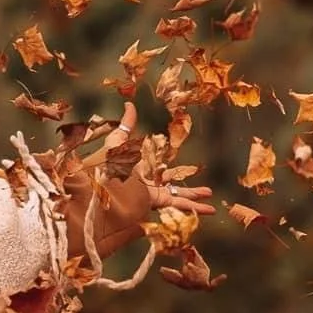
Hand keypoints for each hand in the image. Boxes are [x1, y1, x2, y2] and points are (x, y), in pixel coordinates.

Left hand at [87, 104, 216, 221]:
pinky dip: (193, 207)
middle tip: (204, 186)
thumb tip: (130, 104)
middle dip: (186, 184)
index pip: (154, 163)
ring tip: (210, 197)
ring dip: (195, 196)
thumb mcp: (115, 145)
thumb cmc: (105, 171)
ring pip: (178, 195)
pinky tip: (207, 209)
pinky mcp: (156, 205)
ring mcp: (152, 195)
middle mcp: (146, 182)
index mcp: (136, 167)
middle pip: (170, 182)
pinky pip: (178, 205)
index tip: (171, 158)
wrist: (101, 200)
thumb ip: (125, 126)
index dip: (165, 161)